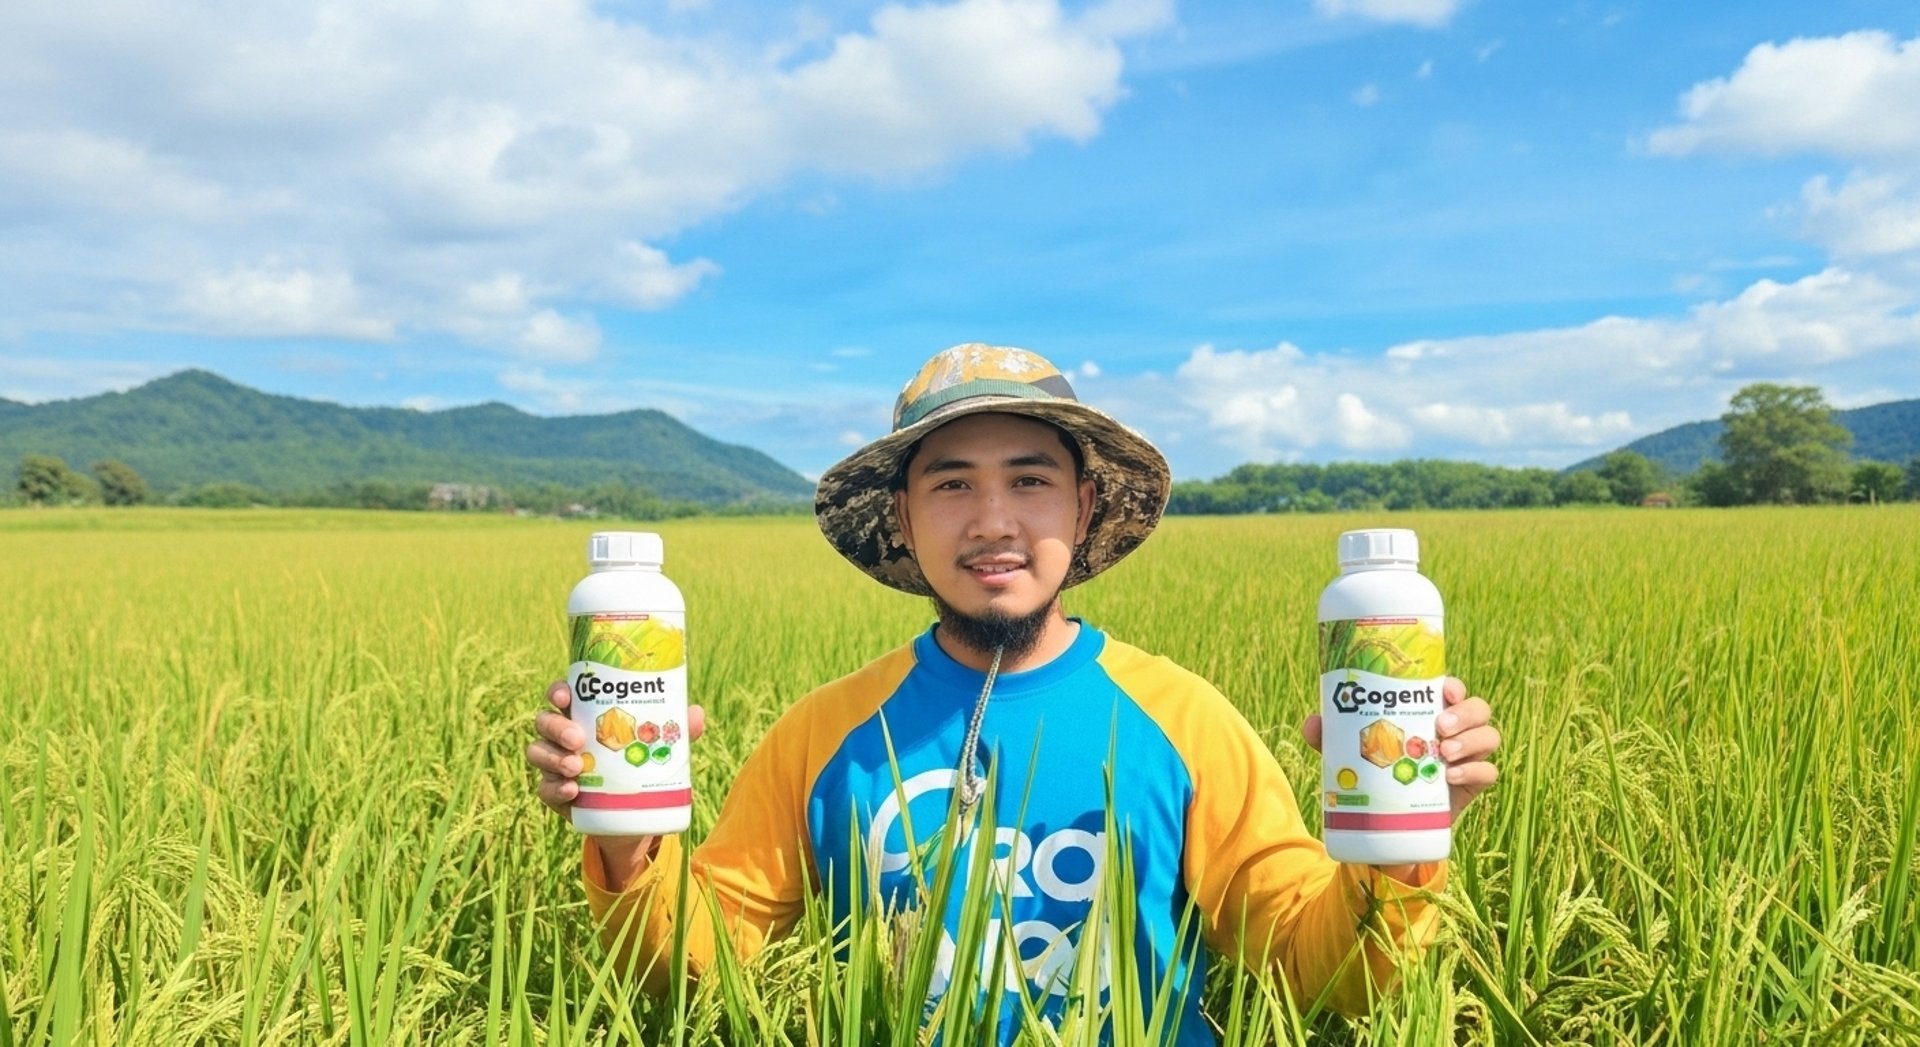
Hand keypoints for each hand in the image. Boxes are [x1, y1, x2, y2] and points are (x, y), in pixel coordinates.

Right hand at [527, 679, 706, 886]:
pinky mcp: (555, 794)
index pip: (564, 696)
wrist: (635, 818)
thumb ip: (678, 731)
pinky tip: (573, 791)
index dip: (559, 692)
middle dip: (556, 726)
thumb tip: (695, 713)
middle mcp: (564, 737)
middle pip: (545, 722)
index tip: (566, 696)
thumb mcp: (661, 748)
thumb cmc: (644, 767)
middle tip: (578, 738)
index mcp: (586, 716)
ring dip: (553, 757)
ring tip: (576, 767)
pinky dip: (555, 788)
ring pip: (537, 752)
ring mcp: (556, 765)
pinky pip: (544, 788)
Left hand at [1301, 676, 1498, 817]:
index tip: (1444, 690)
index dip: (1453, 686)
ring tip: (1445, 753)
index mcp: (1428, 713)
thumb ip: (1330, 737)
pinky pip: (1489, 772)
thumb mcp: (1349, 753)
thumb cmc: (1373, 774)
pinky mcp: (1472, 784)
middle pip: (1478, 708)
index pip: (1451, 690)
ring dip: (1472, 740)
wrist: (1389, 824)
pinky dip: (1475, 770)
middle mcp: (1453, 731)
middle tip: (1440, 726)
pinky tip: (1451, 776)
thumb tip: (1313, 722)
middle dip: (1465, 713)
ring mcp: (1466, 757)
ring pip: (1489, 736)